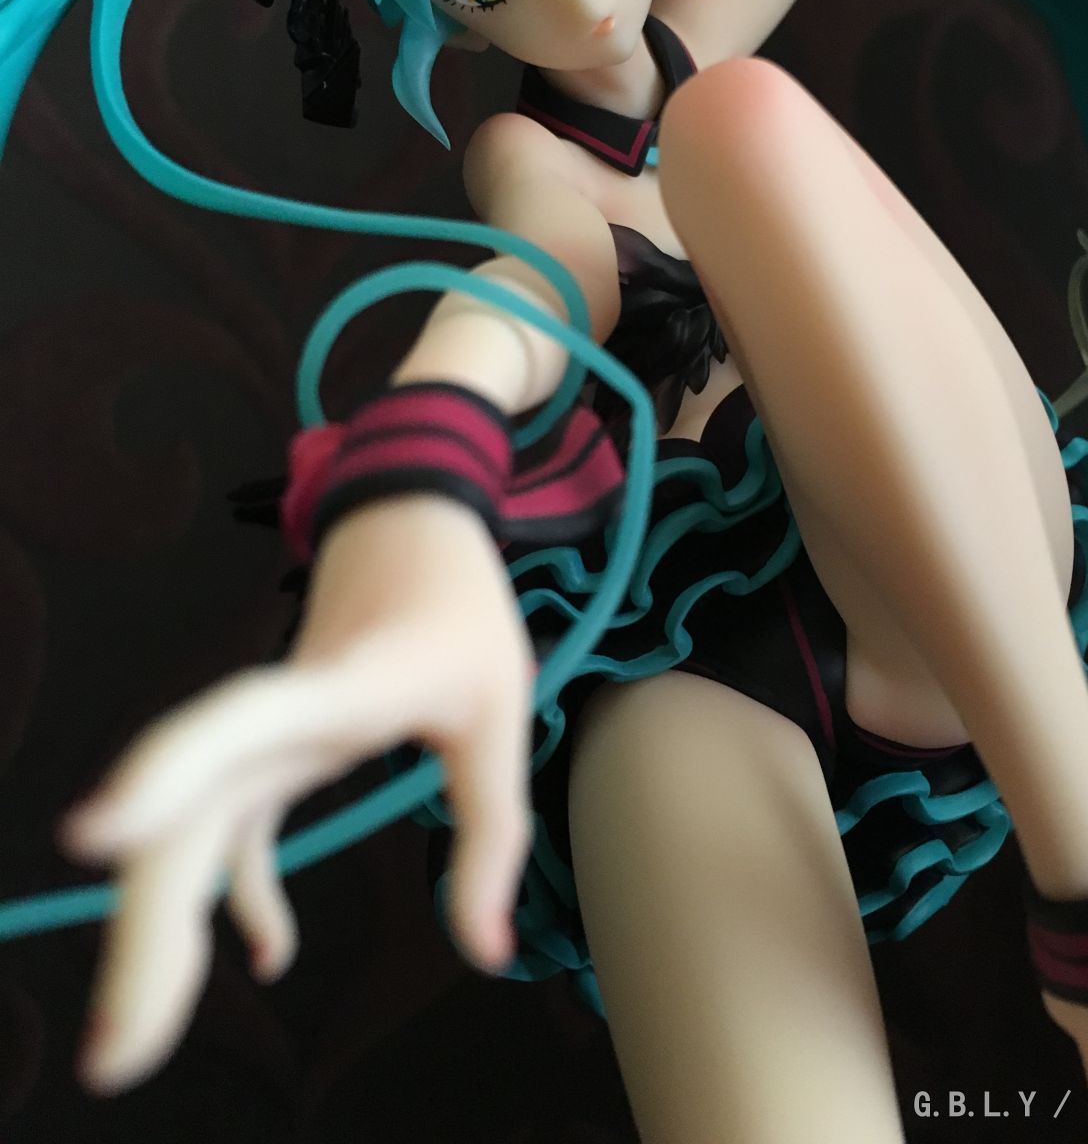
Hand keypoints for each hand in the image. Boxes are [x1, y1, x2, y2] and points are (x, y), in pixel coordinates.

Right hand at [60, 494, 534, 1093]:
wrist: (413, 517)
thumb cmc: (459, 608)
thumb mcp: (502, 710)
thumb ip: (490, 830)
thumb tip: (486, 953)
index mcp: (341, 685)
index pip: (243, 719)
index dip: (172, 769)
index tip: (98, 833)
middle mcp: (282, 710)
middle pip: (188, 817)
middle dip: (145, 934)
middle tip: (114, 1057)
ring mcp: (267, 726)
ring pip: (189, 832)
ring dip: (160, 932)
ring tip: (132, 1045)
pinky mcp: (272, 737)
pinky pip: (229, 823)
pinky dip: (236, 890)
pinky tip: (269, 953)